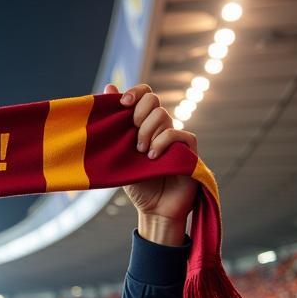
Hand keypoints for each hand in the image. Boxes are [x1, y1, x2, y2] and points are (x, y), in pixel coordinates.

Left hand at [105, 83, 197, 245]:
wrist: (154, 210)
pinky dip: (163, 142)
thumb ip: (114, 126)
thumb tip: (107, 87)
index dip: (135, 92)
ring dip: (147, 133)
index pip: (144, 94)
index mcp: (144, 125)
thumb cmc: (136, 184)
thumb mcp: (119, 156)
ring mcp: (176, 138)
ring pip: (163, 116)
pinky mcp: (189, 151)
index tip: (122, 104)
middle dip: (138, 115)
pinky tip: (152, 157)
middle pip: (153, 100)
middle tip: (132, 139)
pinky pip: (179, 134)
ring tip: (141, 153)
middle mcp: (161, 127)